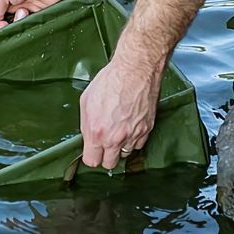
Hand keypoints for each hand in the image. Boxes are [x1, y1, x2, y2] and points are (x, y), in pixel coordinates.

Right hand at [0, 0, 75, 32]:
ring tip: (22, 12)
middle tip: (5, 23)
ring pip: (18, 28)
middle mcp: (12, 4)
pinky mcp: (39, 13)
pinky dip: (30, 24)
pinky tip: (30, 13)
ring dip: (18, 24)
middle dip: (3, 27)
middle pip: (3, 26)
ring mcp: (26, 9)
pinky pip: (32, 26)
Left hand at [78, 56, 161, 170]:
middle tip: (105, 143)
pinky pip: (139, 144)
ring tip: (119, 130)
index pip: (92, 161)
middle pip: (110, 163)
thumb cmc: (111, 80)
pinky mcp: (147, 129)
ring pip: (125, 154)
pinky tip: (130, 125)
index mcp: (97, 132)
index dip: (91, 156)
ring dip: (121, 146)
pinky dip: (134, 138)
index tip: (93, 150)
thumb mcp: (86, 100)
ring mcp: (133, 135)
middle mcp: (116, 138)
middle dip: (106, 155)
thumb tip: (88, 135)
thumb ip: (86, 124)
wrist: (135, 70)